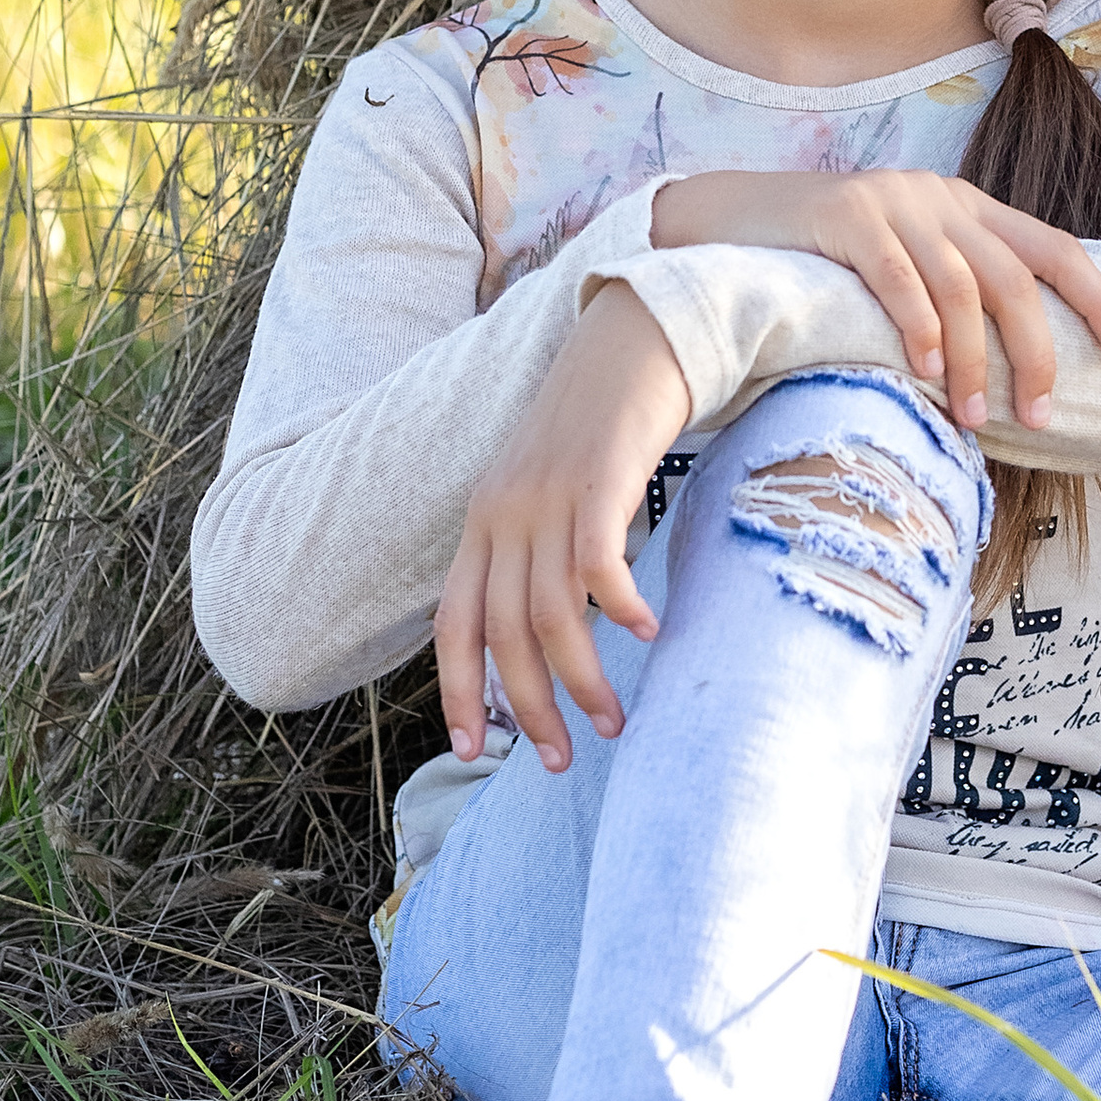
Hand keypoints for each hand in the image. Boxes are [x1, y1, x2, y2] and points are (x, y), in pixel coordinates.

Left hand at [434, 282, 691, 773]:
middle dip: (529, 707)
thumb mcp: (545, 490)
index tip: (476, 750)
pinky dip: (620, 608)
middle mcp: (503, 514)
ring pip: (550, 613)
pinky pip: (599, 564)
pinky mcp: (598, 479)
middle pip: (503, 634)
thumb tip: (552, 629)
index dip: (459, 691)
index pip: (454, 624)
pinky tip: (647, 632)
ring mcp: (549, 497)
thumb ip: (535, 552)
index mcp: (482, 524)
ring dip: (581, 679)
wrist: (630, 341)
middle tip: (563, 759)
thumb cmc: (597, 428)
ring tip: (613, 719)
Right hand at [650, 167, 1100, 429]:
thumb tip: (1013, 373)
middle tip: (1040, 416)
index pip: (1056, 249)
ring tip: (973, 417)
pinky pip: (896, 275)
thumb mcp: (908, 264)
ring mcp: (895, 203)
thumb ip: (957, 294)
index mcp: (970, 209)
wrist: (733, 217)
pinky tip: (923, 370)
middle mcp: (942, 200)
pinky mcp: (846, 216)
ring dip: (973, 359)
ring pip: (960, 286)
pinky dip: (917, 325)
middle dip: (1037, 352)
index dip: (1099, 299)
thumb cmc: (829, 262)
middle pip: (1015, 278)